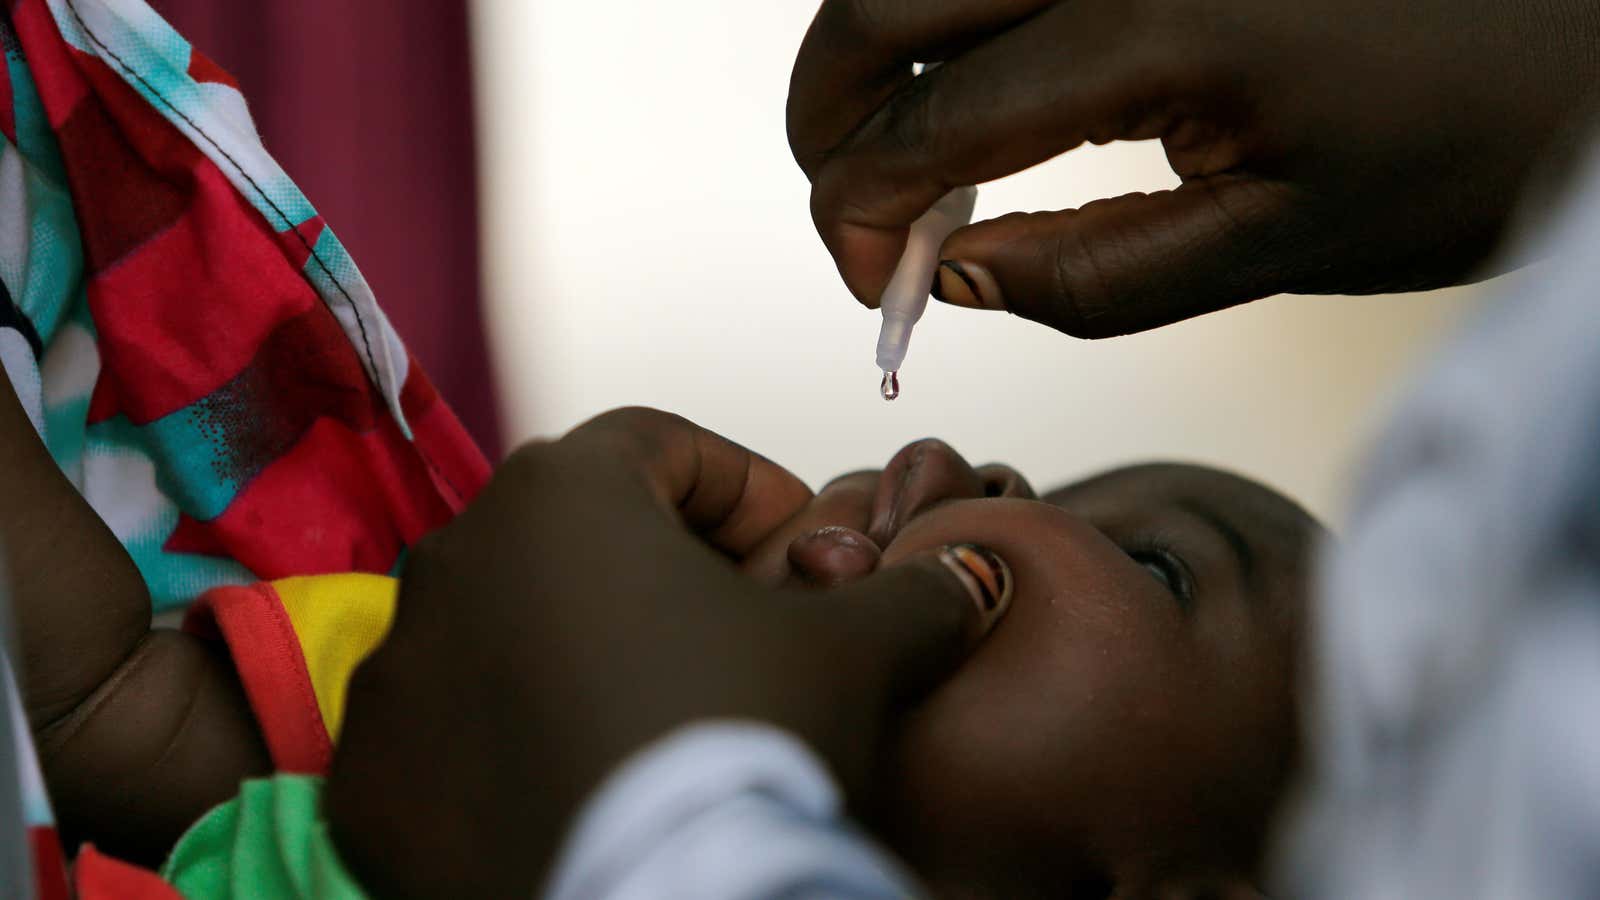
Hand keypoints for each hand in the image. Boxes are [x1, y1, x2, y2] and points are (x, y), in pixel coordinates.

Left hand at [325, 408, 1011, 897]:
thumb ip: (912, 590)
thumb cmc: (748, 745)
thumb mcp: (857, 651)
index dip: (748, 487)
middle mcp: (455, 557)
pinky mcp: (369, 776)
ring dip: (581, 650)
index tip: (800, 547)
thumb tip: (964, 576)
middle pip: (578, 532)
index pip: (664, 444)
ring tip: (660, 715)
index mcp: (563, 493)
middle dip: (664, 570)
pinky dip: (507, 740)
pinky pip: (446, 730)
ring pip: (504, 626)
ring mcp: (396, 668)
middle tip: (739, 634)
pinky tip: (580, 781)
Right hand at [789, 0, 1599, 336]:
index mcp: (1155, 25)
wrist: (1585, 26)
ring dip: (877, 48)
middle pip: (881, 3)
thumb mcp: (1285, 243)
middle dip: (828, 117)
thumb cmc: (1472, 135)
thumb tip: (952, 280)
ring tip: (904, 144)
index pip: (931, 121)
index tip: (870, 279)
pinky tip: (978, 70)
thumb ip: (1096, 275)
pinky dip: (950, 11)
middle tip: (847, 208)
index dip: (862, 210)